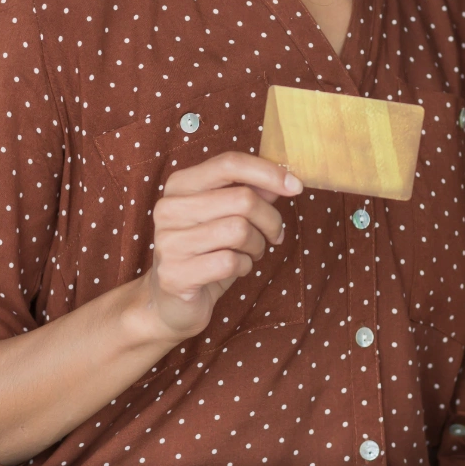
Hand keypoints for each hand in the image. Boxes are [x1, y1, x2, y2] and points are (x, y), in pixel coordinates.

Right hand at [143, 152, 302, 339]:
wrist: (172, 302)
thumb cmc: (206, 251)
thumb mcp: (229, 216)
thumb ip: (252, 193)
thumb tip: (285, 179)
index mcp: (180, 184)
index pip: (229, 163)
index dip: (268, 172)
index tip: (296, 187)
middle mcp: (169, 208)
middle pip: (243, 199)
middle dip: (270, 219)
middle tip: (274, 235)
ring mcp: (169, 242)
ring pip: (240, 230)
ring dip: (258, 245)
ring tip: (251, 252)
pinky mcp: (175, 274)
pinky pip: (230, 262)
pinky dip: (244, 266)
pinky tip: (236, 268)